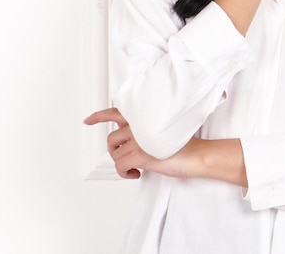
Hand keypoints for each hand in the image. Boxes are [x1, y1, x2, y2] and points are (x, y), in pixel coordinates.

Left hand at [84, 107, 202, 179]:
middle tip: (122, 156)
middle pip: (111, 138)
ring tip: (135, 166)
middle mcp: (139, 125)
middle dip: (114, 151)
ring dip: (122, 163)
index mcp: (144, 117)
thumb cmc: (184, 145)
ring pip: (115, 155)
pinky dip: (125, 173)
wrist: (196, 155)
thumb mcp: (162, 130)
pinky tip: (136, 173)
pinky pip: (120, 166)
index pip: (116, 112)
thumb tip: (130, 138)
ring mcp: (138, 139)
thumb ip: (144, 129)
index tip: (88, 120)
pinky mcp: (140, 154)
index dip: (99, 116)